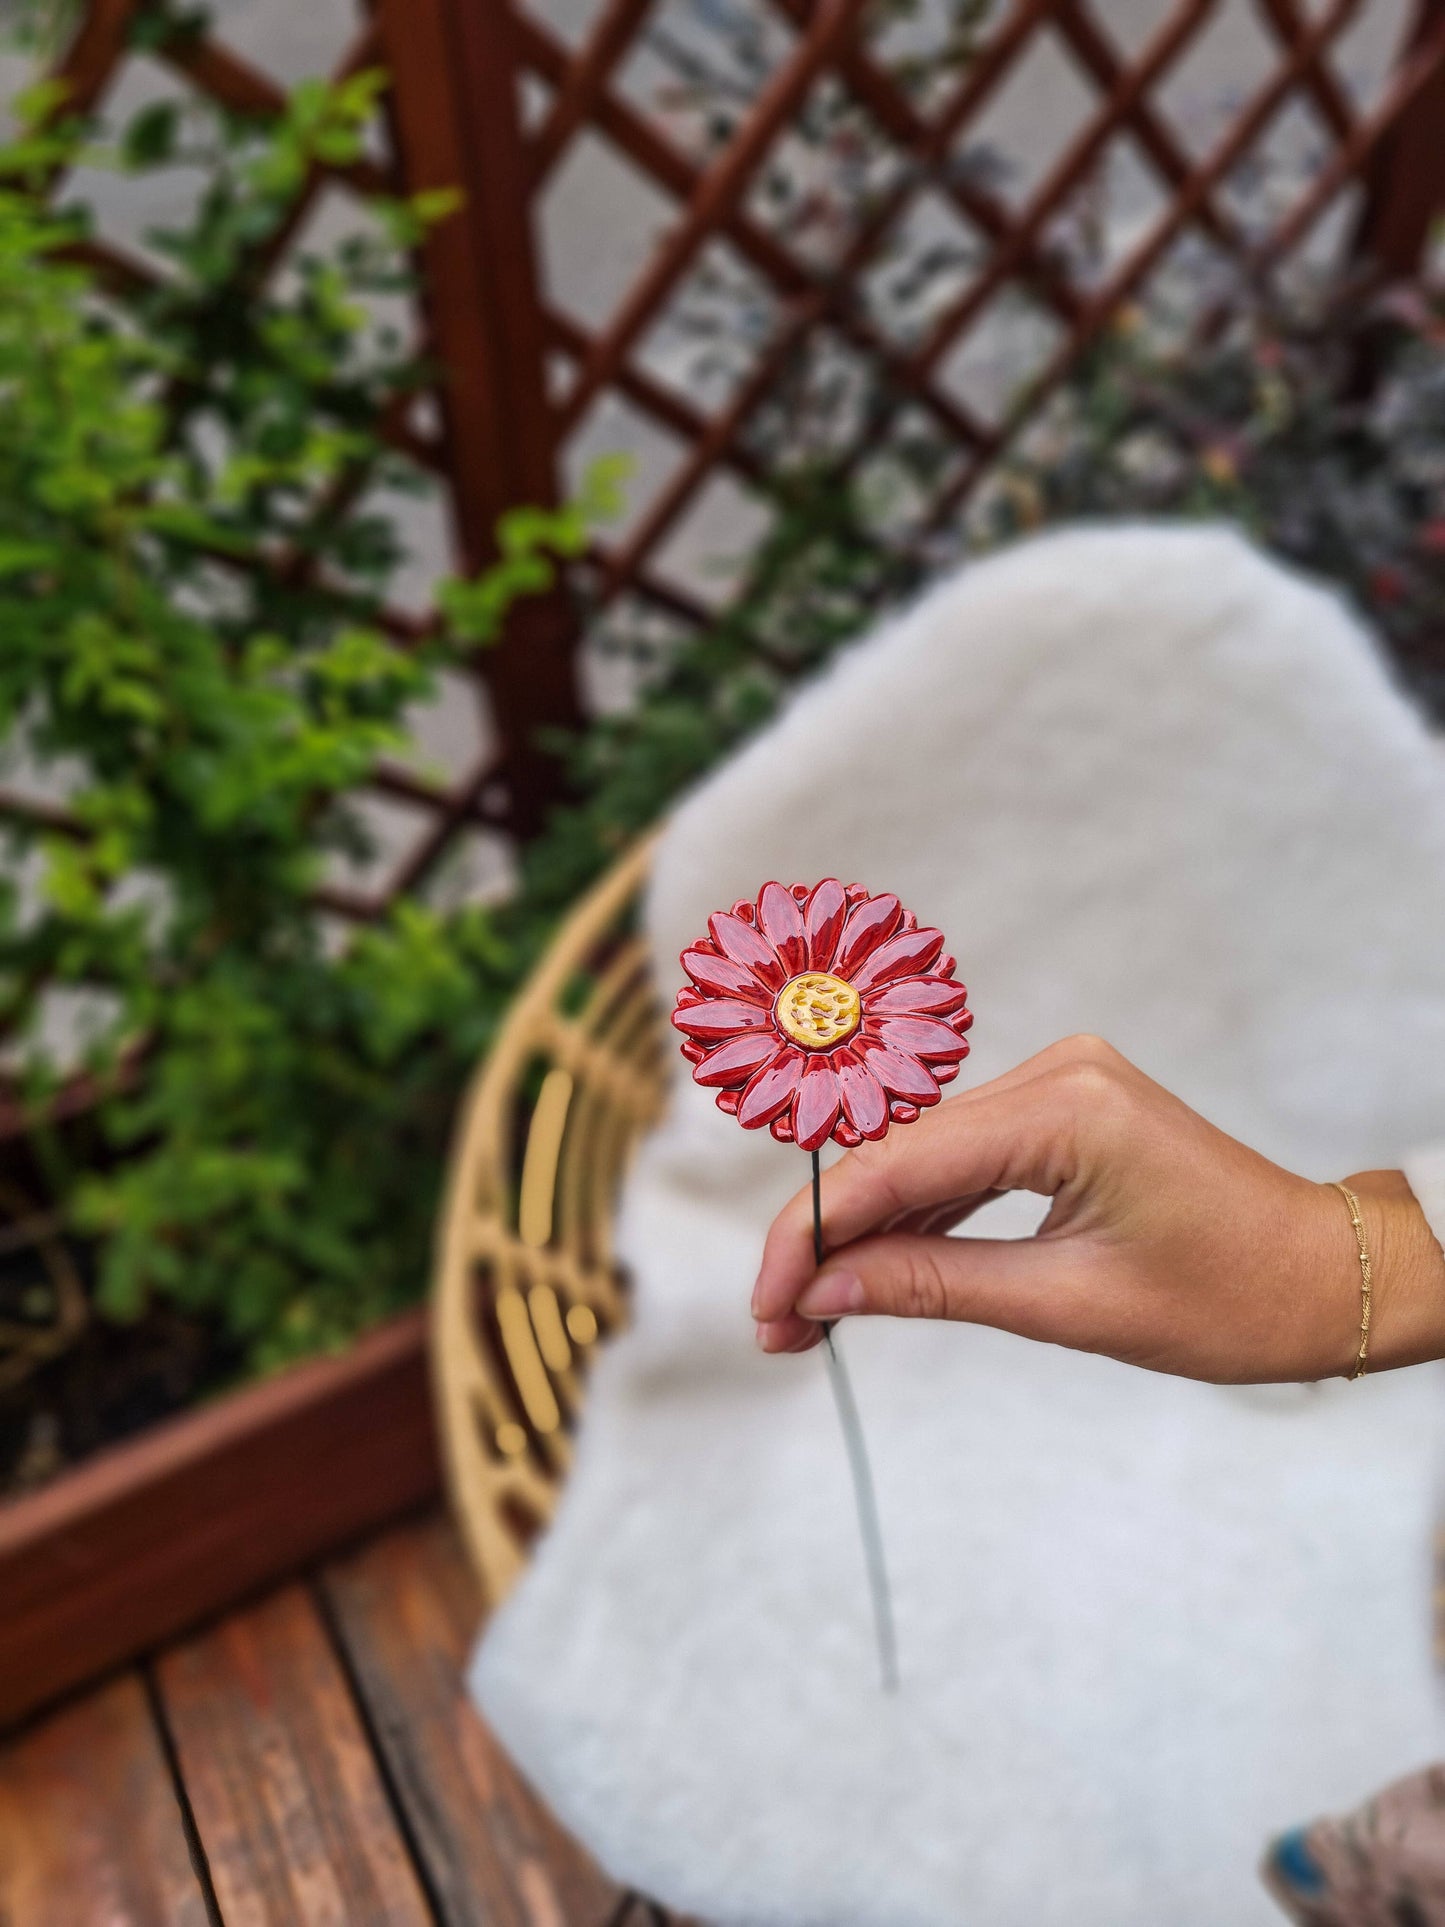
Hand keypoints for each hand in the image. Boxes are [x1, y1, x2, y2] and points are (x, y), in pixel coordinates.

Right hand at [751, 1036, 1444, 1382]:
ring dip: (868, 1231)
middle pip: (900, 1154)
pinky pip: (966, 1158)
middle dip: (831, 1239)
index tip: (767, 1303)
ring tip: (811, 1311)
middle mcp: (1055, 1072)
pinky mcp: (1065, 1109)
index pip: (897, 1166)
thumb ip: (933, 1286)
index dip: (815, 1234)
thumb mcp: (1070, 1306)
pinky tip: (874, 1268)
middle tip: (779, 1321)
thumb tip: (824, 1292)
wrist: (1325, 1277)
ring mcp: (1060, 1084)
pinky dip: (921, 1215)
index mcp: (1065, 1108)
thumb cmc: (1231, 1299)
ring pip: (925, 1157)